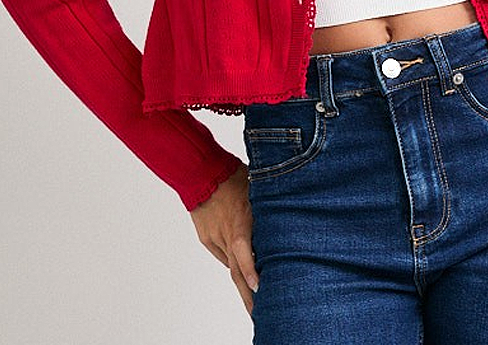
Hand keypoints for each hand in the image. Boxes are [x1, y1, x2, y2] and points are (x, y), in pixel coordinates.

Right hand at [189, 163, 258, 314]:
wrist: (200, 172)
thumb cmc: (233, 175)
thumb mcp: (256, 186)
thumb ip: (268, 206)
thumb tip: (287, 216)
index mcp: (239, 219)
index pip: (242, 249)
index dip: (250, 268)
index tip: (258, 287)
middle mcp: (226, 232)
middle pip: (236, 269)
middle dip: (248, 294)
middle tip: (258, 314)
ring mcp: (214, 237)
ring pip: (231, 264)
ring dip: (243, 280)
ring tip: (254, 301)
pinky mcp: (207, 237)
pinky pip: (222, 253)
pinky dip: (233, 261)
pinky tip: (242, 268)